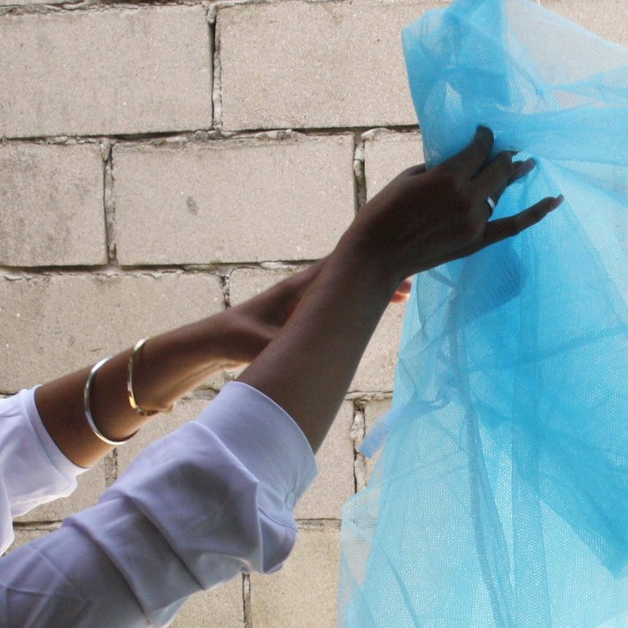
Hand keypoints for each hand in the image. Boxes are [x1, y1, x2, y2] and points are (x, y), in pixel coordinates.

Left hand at [212, 262, 410, 366]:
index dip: (370, 269)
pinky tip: (370, 307)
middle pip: (349, 275)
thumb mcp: (264, 344)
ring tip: (400, 295)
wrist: (216, 338)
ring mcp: (305, 297)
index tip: (397, 276)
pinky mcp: (302, 310)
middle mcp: (305, 288)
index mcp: (299, 289)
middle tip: (410, 287)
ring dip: (370, 288)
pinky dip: (357, 299)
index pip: (340, 270)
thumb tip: (311, 358)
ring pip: (345, 286)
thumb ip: (288, 347)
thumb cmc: (238, 338)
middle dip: (379, 278)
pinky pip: (337, 297)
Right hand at [338, 126, 560, 290]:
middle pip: (497, 168)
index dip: (485, 137)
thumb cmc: (383, 212)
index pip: (479, 148)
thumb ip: (439, 168)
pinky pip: (514, 225)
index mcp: (448, 176)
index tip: (484, 133)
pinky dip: (537, 212)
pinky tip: (555, 199)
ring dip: (514, 175)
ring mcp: (475, 222)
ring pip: (502, 191)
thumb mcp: (409, 178)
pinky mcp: (476, 242)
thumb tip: (459, 162)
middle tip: (506, 149)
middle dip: (502, 154)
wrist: (377, 255)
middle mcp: (467, 197)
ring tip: (528, 164)